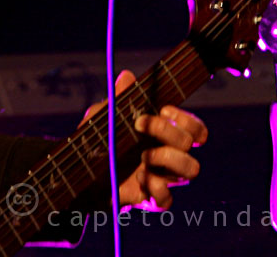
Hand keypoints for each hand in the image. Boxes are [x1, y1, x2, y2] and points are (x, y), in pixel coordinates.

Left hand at [82, 69, 207, 211]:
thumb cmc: (98, 141)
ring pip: (191, 169)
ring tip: (143, 156)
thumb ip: (117, 99)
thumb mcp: (103, 117)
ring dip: (167, 158)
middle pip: (191, 142)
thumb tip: (127, 76)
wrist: (82, 172)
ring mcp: (163, 177)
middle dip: (167, 130)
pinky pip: (168, 199)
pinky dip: (157, 187)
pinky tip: (139, 177)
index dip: (186, 118)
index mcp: (164, 135)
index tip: (162, 110)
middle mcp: (169, 155)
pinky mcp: (152, 198)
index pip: (195, 128)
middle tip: (139, 125)